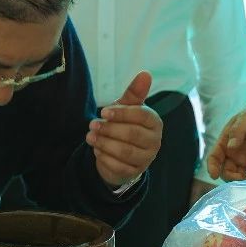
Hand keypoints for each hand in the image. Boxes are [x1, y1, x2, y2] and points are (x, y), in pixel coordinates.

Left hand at [87, 71, 161, 187]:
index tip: (104, 111)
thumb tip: (145, 73)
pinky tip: (97, 150)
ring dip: (104, 143)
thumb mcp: (127, 108)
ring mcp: (145, 159)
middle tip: (93, 125)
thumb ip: (135, 92)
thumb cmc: (125, 125)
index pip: (142, 116)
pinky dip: (104, 157)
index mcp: (155, 123)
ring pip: (124, 152)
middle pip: (132, 134)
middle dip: (110, 129)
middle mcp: (155, 142)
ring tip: (90, 137)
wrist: (120, 155)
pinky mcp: (133, 172)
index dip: (122, 113)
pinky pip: (118, 166)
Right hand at [205, 100, 245, 180]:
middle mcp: (233, 154)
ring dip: (242, 182)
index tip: (214, 174)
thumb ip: (238, 131)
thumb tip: (230, 147)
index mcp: (225, 142)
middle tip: (241, 178)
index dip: (212, 166)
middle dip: (230, 177)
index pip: (214, 157)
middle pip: (226, 171)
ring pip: (238, 177)